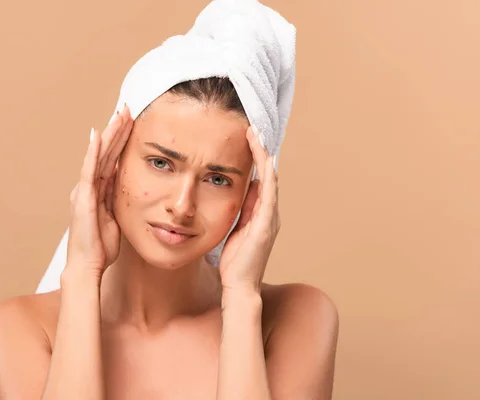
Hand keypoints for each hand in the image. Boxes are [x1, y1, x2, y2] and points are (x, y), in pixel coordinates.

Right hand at [65, 104, 133, 279]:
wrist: (87, 265)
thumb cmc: (100, 246)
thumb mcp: (114, 218)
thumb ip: (115, 200)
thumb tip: (123, 186)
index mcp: (98, 191)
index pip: (112, 159)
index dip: (120, 140)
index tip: (131, 123)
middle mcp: (88, 186)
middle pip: (105, 152)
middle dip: (116, 130)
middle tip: (126, 108)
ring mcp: (84, 190)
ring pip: (98, 155)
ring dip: (108, 134)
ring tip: (118, 114)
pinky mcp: (83, 197)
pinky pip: (89, 170)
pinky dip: (93, 151)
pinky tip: (98, 134)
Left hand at [218, 126, 279, 292]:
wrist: (239, 287)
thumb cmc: (235, 262)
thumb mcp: (236, 229)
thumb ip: (243, 210)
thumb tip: (245, 189)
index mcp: (262, 214)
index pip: (262, 180)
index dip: (257, 158)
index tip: (248, 138)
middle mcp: (270, 213)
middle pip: (269, 175)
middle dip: (262, 151)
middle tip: (253, 128)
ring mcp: (270, 219)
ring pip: (270, 180)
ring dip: (264, 157)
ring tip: (256, 136)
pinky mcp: (265, 226)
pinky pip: (268, 195)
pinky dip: (267, 176)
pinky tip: (264, 161)